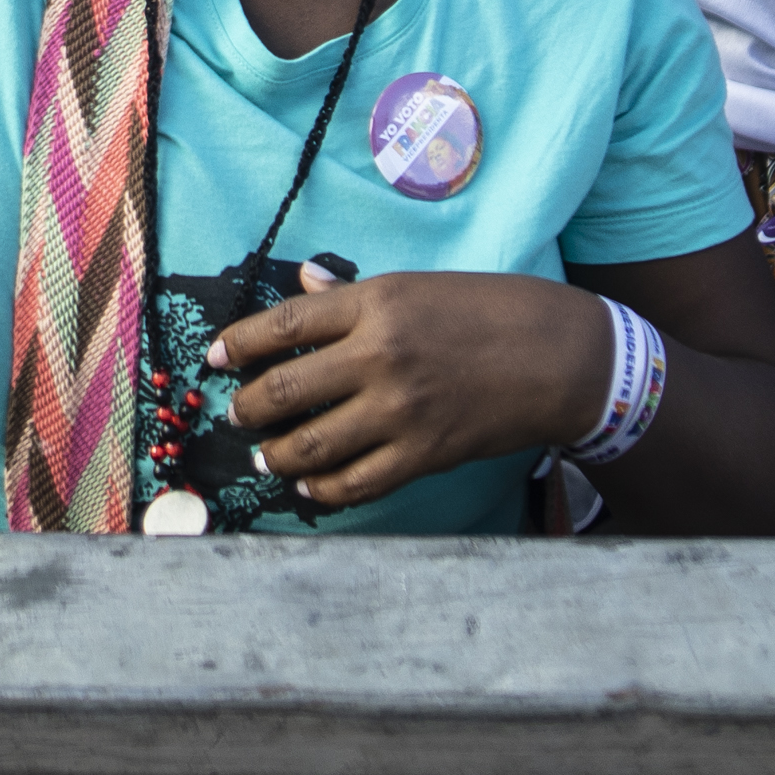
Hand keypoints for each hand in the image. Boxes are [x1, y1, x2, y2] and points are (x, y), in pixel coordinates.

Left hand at [210, 269, 605, 509]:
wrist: (559, 356)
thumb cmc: (490, 310)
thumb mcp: (417, 284)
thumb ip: (352, 293)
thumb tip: (301, 284)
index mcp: (375, 303)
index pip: (282, 325)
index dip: (237, 345)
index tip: (214, 358)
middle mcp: (379, 356)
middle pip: (283, 390)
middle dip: (246, 408)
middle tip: (235, 414)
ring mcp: (400, 410)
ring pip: (309, 445)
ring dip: (275, 455)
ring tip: (265, 455)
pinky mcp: (423, 454)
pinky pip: (355, 483)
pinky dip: (322, 490)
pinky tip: (309, 486)